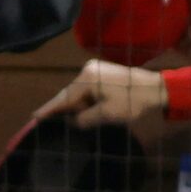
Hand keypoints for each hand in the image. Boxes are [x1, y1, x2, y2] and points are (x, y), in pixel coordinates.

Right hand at [33, 58, 166, 130]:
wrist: (156, 88)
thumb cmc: (132, 101)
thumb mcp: (107, 114)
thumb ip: (85, 119)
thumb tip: (73, 122)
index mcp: (87, 78)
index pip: (64, 97)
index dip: (49, 109)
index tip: (34, 116)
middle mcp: (88, 70)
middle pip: (71, 93)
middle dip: (65, 109)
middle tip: (52, 121)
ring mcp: (96, 69)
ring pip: (80, 92)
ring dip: (79, 105)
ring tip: (76, 119)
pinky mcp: (103, 72)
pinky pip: (88, 88)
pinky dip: (86, 99)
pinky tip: (87, 109)